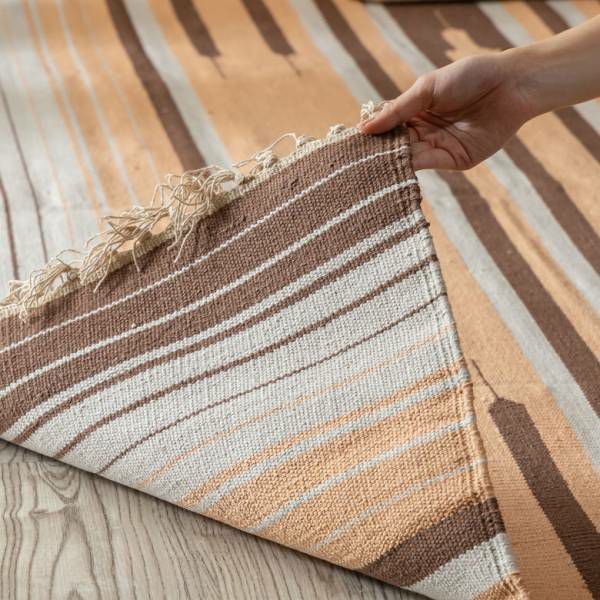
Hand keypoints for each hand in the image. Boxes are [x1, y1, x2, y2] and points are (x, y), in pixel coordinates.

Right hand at [359, 52, 535, 170]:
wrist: (511, 85)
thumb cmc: (470, 76)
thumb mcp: (427, 89)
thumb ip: (397, 111)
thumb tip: (363, 128)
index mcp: (415, 111)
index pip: (386, 126)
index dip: (370, 134)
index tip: (348, 144)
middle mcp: (424, 131)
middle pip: (394, 145)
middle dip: (375, 153)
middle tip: (351, 163)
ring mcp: (439, 147)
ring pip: (407, 158)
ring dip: (388, 162)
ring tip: (365, 169)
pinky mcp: (454, 160)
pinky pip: (427, 164)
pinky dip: (408, 168)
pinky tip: (391, 168)